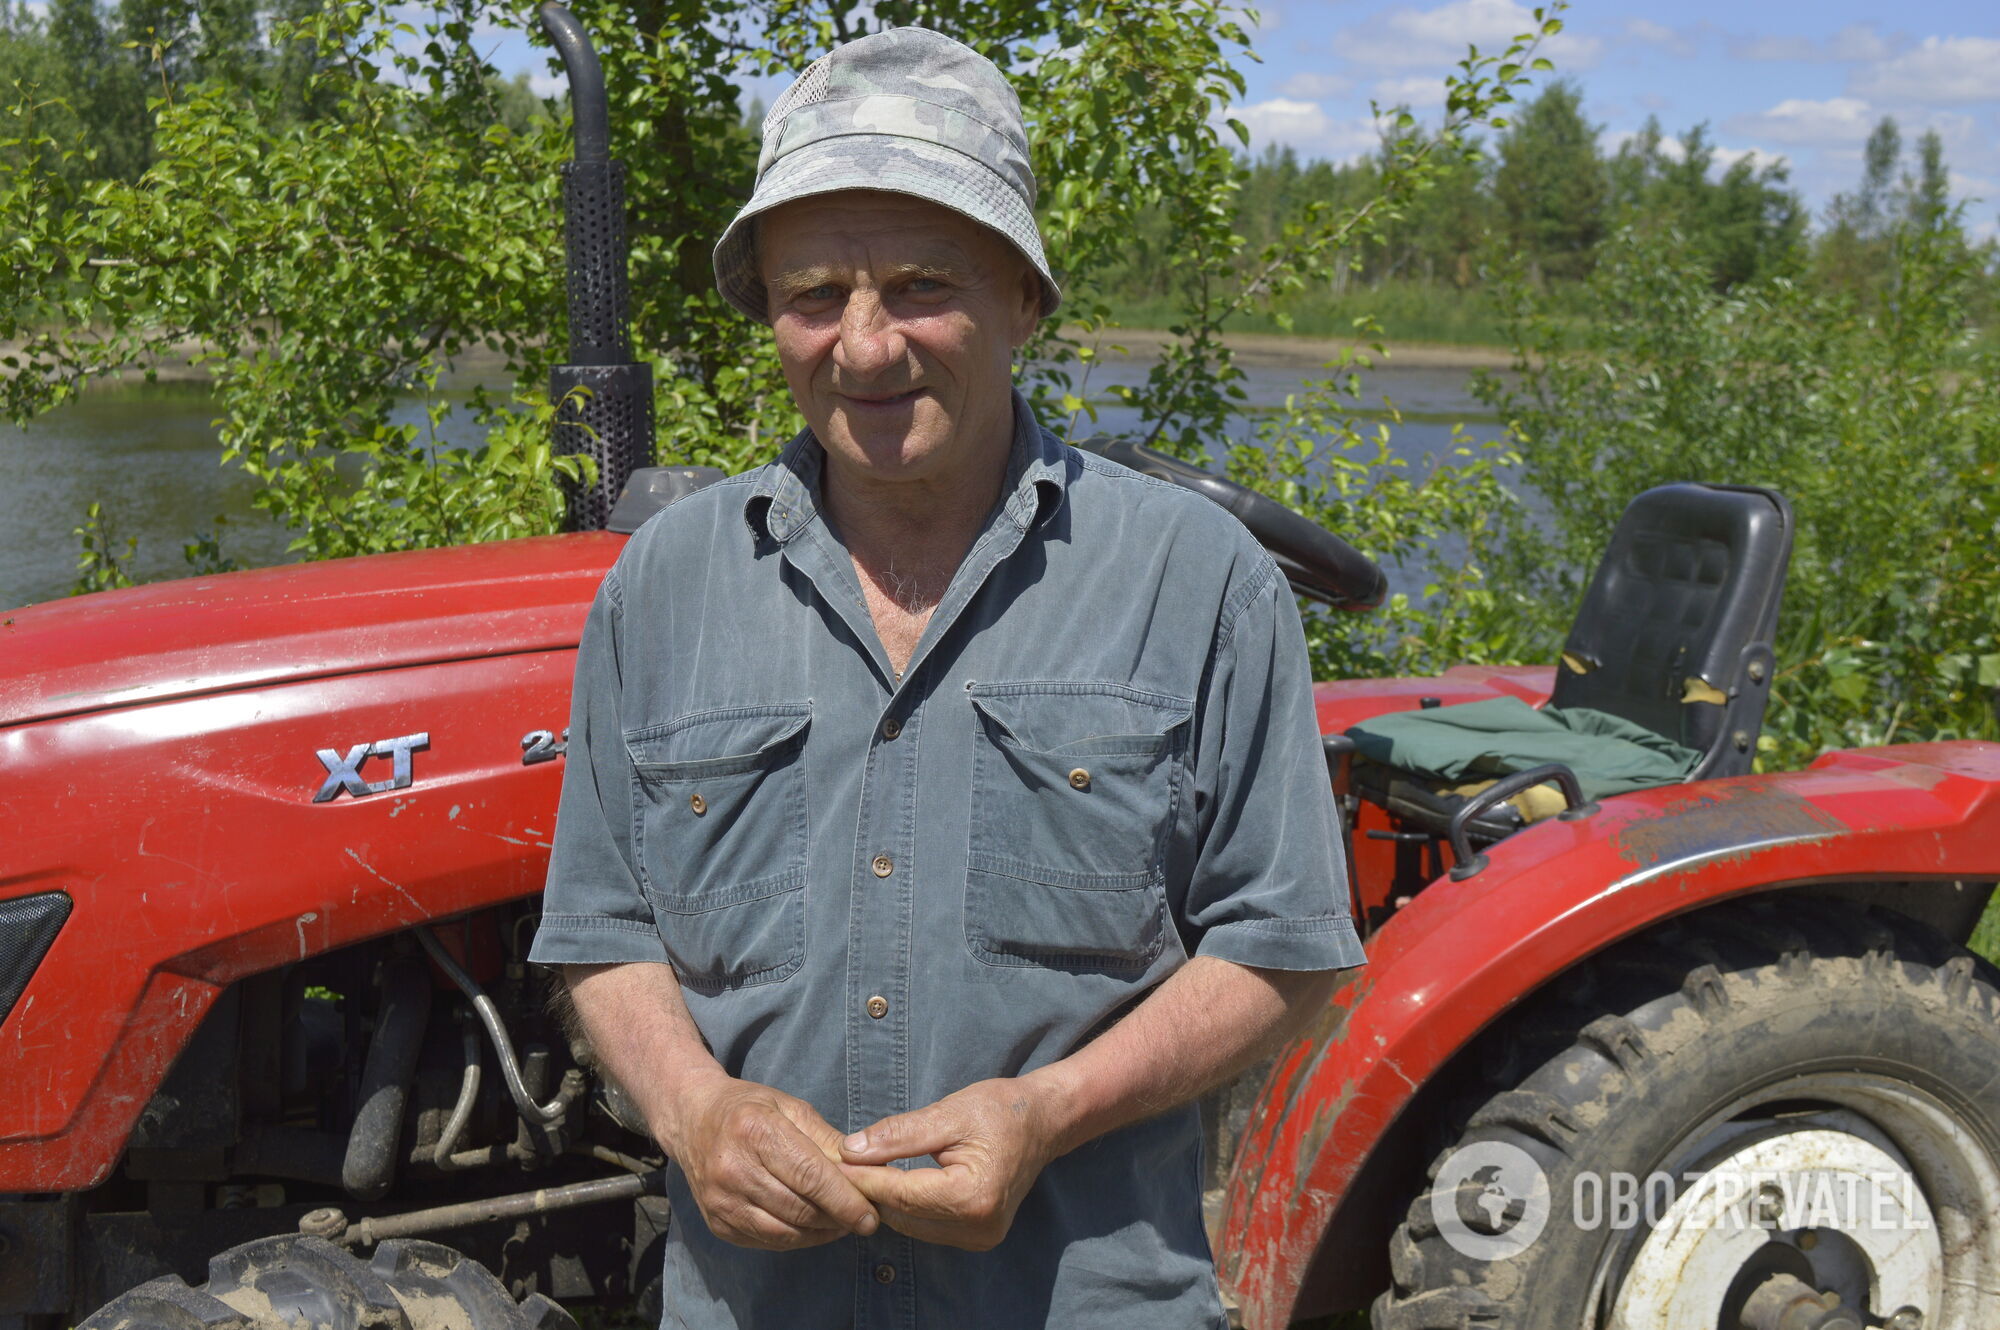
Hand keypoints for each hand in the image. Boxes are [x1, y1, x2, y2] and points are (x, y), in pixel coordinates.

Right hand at [661, 1073, 880, 1249]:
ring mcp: (720, 1201)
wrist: (692, 1120)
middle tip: (864, 1219)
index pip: (809, 1175)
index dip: (844, 1200)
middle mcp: (732, 1169)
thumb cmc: (749, 1108)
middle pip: (799, 1208)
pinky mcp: (716, 1223)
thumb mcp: (790, 1107)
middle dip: (838, 1219)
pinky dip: (797, 1239)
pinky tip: (813, 1228)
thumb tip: (865, 1171)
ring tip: (842, 1223)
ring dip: (821, 1233)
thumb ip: (827, 1139)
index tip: (870, 1214)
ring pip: (785, 1233)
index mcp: (754, 1131)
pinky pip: (767, 1242)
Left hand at [838, 1077, 1062, 1250]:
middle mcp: (977, 1227)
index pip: (901, 1193)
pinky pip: (926, 1226)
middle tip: (840, 1164)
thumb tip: (850, 1150)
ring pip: (910, 1224)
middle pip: (902, 1214)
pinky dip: (905, 1206)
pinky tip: (889, 1183)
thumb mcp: (949, 1113)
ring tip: (859, 1171)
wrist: (1044, 1121)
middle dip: (869, 1189)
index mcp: (972, 1197)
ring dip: (885, 1199)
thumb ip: (899, 1134)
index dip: (863, 1177)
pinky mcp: (977, 1237)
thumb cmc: (1001, 1109)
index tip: (832, 1160)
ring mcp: (979, 1238)